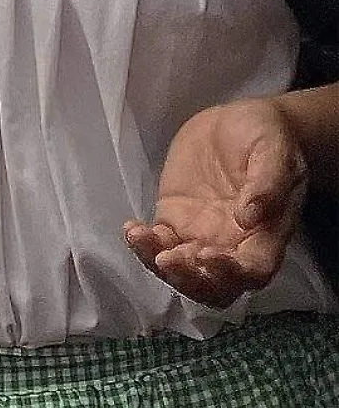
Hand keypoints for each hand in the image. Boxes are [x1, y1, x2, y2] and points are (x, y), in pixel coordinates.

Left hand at [125, 98, 307, 307]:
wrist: (237, 121)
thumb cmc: (266, 136)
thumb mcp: (274, 150)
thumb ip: (268, 183)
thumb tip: (249, 217)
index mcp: (266, 233)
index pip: (254, 271)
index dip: (232, 274)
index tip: (209, 256)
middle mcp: (233, 243)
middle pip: (214, 286)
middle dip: (190, 280)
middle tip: (168, 258)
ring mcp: (201, 234)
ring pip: (180, 270)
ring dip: (157, 263)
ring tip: (141, 236)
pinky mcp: (174, 219)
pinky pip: (157, 243)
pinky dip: (142, 243)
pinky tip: (132, 227)